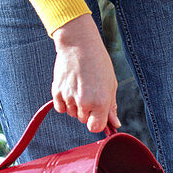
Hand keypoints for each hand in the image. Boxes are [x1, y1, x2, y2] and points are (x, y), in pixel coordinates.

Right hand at [52, 13, 119, 132]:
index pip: (95, 127)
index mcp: (101, 102)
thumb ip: (111, 107)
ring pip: (72, 113)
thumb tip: (115, 124)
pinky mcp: (57, 91)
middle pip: (83, 120)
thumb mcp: (110, 85)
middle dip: (87, 111)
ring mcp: (69, 97)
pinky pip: (60, 108)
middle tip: (89, 92)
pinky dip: (64, 102)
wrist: (79, 45)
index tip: (97, 114)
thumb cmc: (98, 63)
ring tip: (80, 87)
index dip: (96, 122)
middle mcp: (85, 102)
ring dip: (75, 106)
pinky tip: (70, 89)